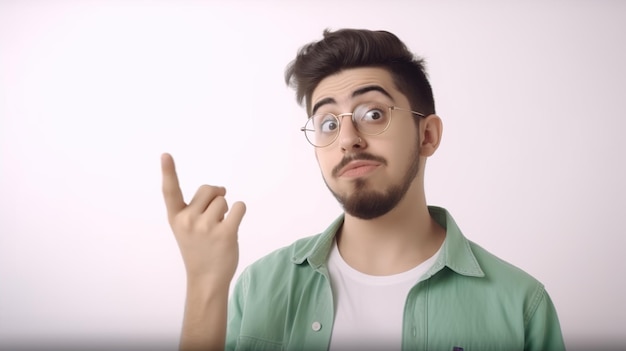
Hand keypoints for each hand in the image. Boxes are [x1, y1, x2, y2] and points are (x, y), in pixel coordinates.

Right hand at [161, 153, 245, 286]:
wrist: (206, 279)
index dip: (168, 171)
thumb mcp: (187, 228)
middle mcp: (188, 220)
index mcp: (176, 217)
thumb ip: (198, 206)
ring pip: (224, 200)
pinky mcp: (226, 233)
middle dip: (215, 197)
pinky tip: (231, 227)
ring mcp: (206, 227)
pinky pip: (239, 207)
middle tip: (213, 218)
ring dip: (226, 210)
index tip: (165, 154)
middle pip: (209, 189)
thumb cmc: (199, 249)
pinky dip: (239, 212)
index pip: (170, 191)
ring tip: (219, 229)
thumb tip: (221, 189)